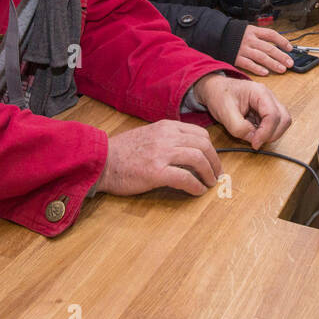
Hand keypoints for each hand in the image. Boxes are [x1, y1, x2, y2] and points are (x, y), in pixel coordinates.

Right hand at [97, 120, 221, 195]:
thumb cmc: (122, 152)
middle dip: (215, 161)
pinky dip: (195, 186)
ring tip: (209, 183)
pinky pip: (185, 178)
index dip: (210, 148)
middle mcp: (166, 136)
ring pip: (198, 159)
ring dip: (209, 173)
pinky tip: (197, 191)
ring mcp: (161, 153)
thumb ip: (167, 138)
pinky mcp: (156, 172)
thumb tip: (187, 151)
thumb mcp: (148, 135)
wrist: (101, 161)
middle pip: (203, 145)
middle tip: (216, 173)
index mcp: (166, 127)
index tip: (213, 159)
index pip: (199, 133)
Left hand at [193, 73, 291, 149]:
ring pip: (282, 122)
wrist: (215, 89)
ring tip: (253, 136)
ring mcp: (269, 104)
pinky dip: (266, 132)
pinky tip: (252, 132)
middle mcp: (268, 97)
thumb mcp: (224, 112)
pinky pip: (274, 125)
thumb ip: (238, 127)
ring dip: (271, 134)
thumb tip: (253, 138)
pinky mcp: (266, 112)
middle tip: (255, 142)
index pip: (273, 115)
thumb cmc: (219, 95)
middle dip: (272, 134)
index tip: (254, 144)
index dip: (266, 132)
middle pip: (284, 119)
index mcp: (259, 92)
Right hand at [234, 24, 292, 75]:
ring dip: (273, 64)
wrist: (217, 36)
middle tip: (290, 63)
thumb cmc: (234, 35)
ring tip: (282, 69)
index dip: (282, 41)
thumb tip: (276, 44)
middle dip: (281, 56)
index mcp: (253, 31)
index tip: (290, 48)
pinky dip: (257, 69)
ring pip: (261, 57)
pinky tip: (265, 73)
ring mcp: (243, 49)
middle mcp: (250, 40)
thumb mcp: (247, 30)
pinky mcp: (236, 58)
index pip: (271, 34)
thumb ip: (260, 36)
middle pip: (269, 48)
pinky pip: (249, 64)